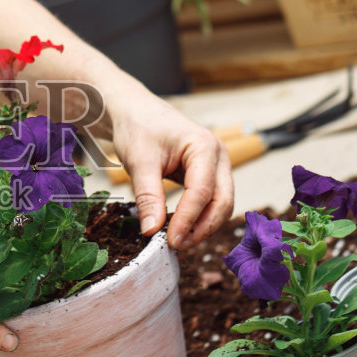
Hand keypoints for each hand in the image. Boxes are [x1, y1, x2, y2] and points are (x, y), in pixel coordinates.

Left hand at [107, 95, 234, 249]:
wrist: (134, 110)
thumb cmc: (138, 127)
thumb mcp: (139, 162)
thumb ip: (148, 197)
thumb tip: (151, 231)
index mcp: (205, 146)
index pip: (202, 191)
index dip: (188, 219)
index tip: (170, 240)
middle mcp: (218, 156)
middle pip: (222, 201)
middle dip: (202, 227)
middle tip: (175, 245)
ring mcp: (216, 165)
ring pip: (220, 204)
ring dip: (202, 226)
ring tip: (176, 241)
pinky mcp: (208, 174)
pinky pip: (210, 201)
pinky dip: (198, 217)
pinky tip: (179, 229)